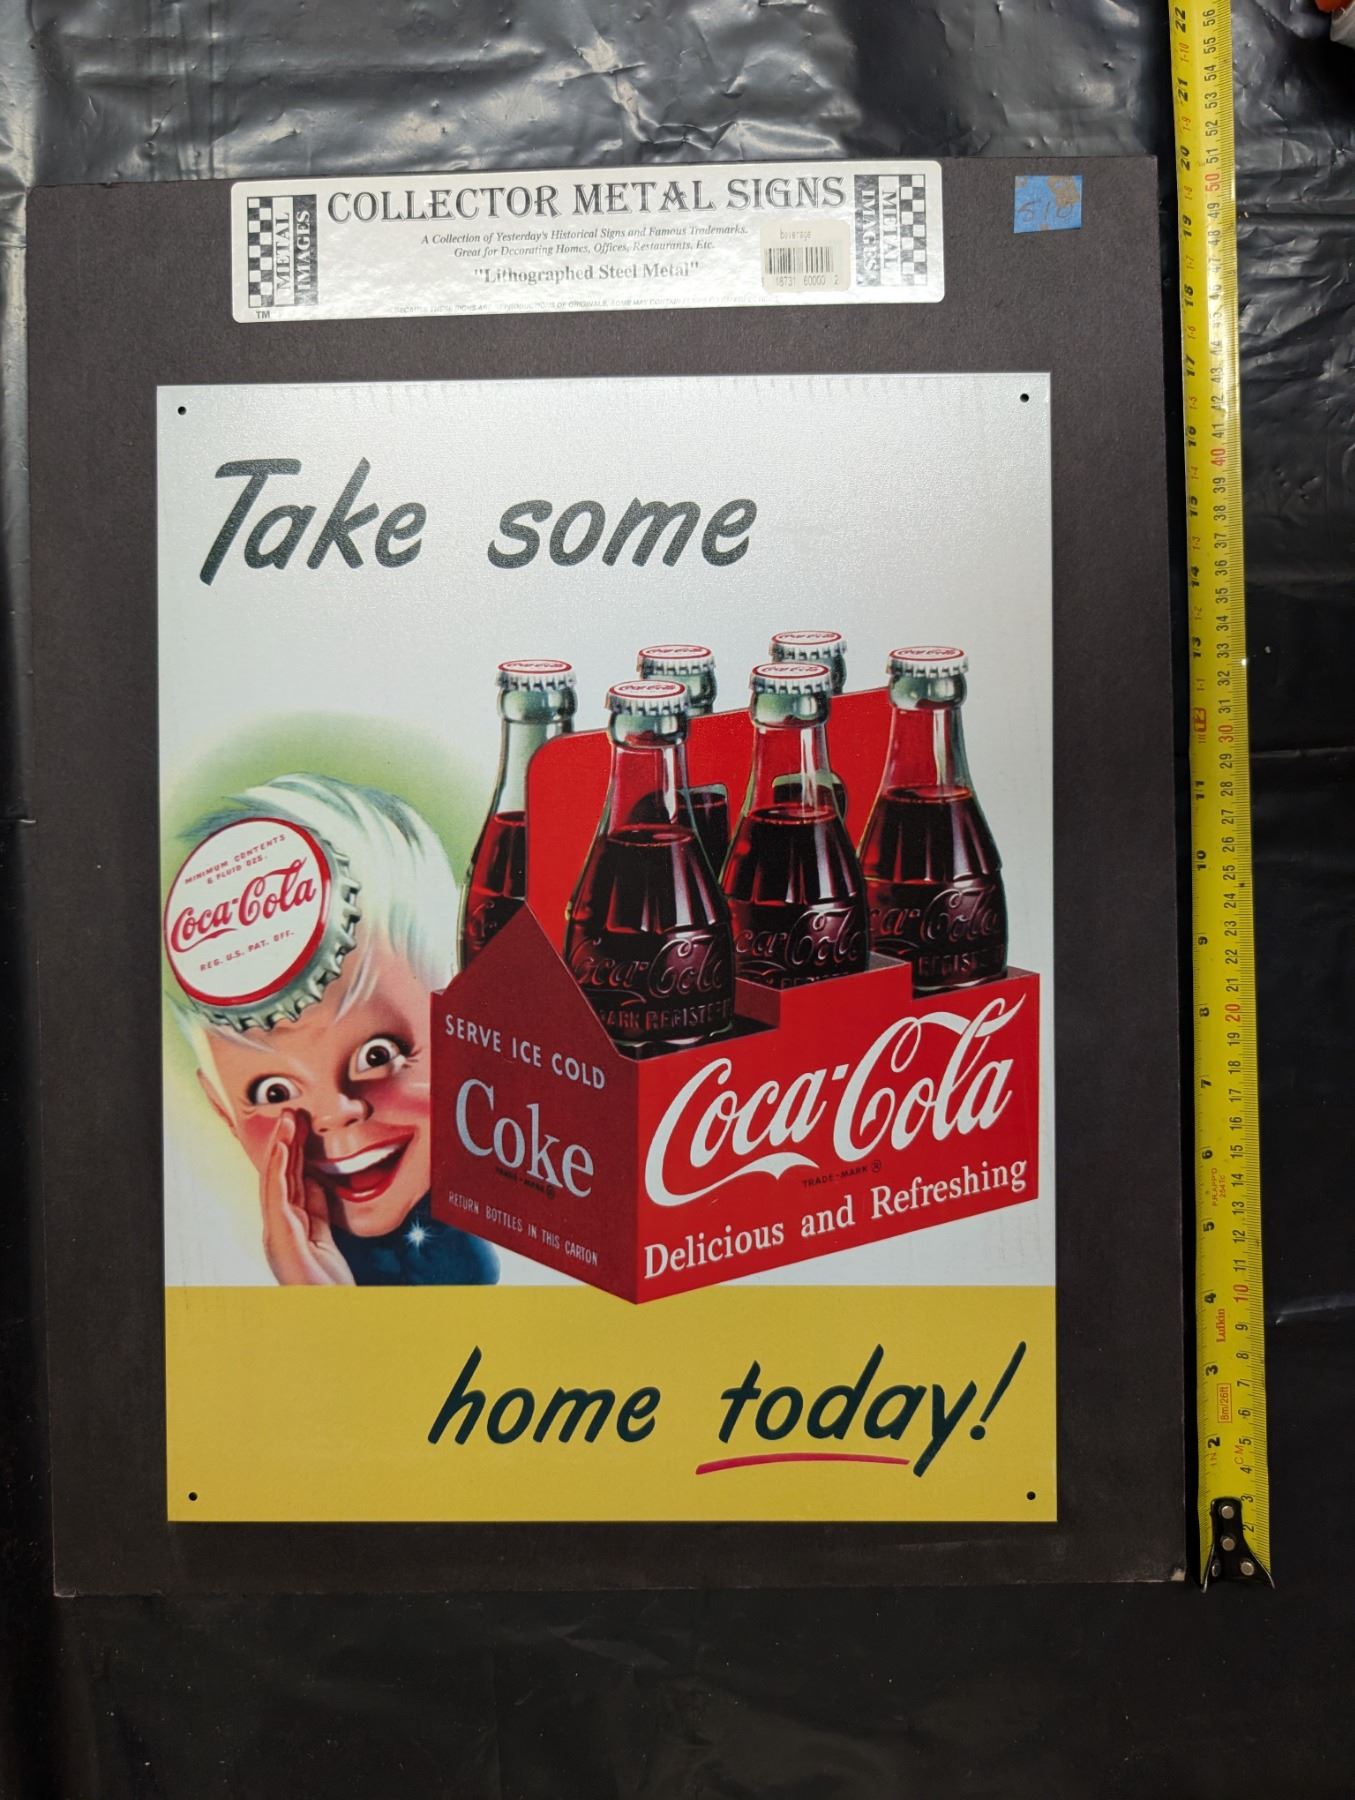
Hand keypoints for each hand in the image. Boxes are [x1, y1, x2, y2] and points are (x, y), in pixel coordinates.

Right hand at [260, 1108, 354, 1286]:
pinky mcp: (282, 1241)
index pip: (287, 1182)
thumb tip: (314, 1181)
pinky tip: (283, 1149)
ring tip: (287, 1120)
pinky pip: (277, 1199)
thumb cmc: (329, 1284)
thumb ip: (317, 1210)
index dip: (291, 1152)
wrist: (332, 1317)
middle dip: (283, 1142)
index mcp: (288, 1228)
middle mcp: (277, 1230)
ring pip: (274, 1182)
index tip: (297, 1124)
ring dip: (279, 1148)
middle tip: (290, 1112)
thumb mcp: (325, 1237)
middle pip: (278, 1177)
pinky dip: (278, 1171)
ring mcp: (276, 1236)